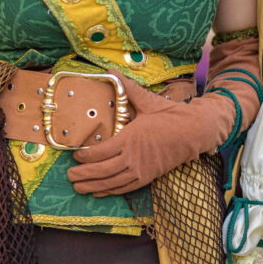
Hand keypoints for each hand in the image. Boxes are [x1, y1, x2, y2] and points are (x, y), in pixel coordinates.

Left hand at [67, 73, 235, 196]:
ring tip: (78, 187)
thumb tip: (111, 70)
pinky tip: (99, 193)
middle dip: (83, 175)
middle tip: (69, 176)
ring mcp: (141, 170)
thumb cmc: (170, 116)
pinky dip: (110, 191)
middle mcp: (133, 158)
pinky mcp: (148, 177)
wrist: (193, 132)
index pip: (101, 152)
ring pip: (112, 182)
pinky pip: (125, 188)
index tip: (74, 155)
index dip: (86, 156)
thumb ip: (127, 87)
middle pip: (102, 171)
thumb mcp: (147, 100)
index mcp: (130, 138)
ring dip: (93, 186)